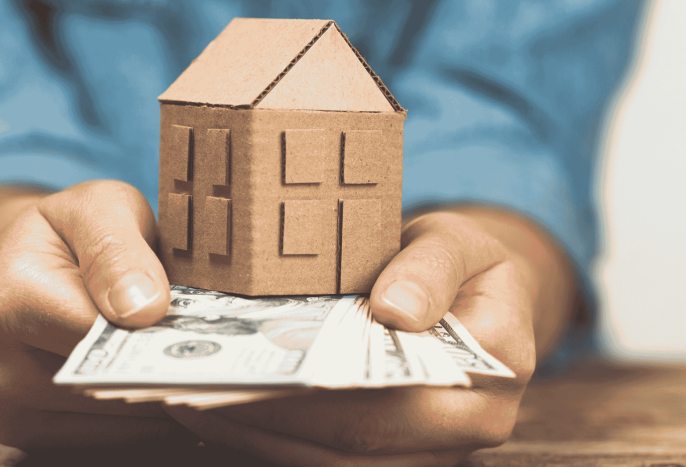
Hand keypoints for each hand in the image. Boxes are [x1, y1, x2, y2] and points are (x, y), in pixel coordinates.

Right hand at [0, 181, 191, 450]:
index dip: (156, 338)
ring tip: (199, 372)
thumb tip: (145, 310)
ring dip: (157, 402)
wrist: (28, 259)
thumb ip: (119, 249)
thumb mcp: (98, 208)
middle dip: (163, 373)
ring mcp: (3, 406)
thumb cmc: (72, 230)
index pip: (98, 339)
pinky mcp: (21, 429)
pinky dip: (140, 419)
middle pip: (100, 389)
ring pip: (106, 424)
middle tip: (218, 363)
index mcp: (6, 303)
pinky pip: (98, 438)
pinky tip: (167, 387)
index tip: (207, 336)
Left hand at [164, 207, 575, 465]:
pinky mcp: (395, 458)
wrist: (479, 298)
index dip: (315, 392)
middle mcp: (467, 430)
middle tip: (196, 386)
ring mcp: (429, 453)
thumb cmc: (461, 263)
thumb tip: (397, 313)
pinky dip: (271, 438)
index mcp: (490, 372)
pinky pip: (326, 460)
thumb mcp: (457, 241)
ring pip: (333, 462)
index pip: (393, 396)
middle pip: (355, 442)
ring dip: (259, 434)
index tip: (247, 366)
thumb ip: (432, 268)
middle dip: (270, 416)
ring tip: (194, 398)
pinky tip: (222, 408)